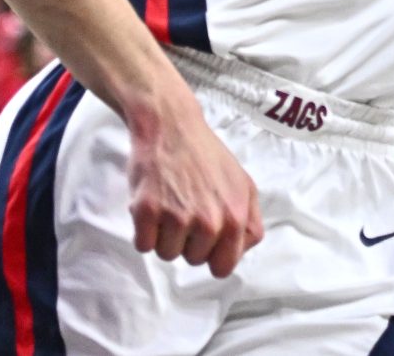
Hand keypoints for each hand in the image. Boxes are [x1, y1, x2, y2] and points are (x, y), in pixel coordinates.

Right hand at [128, 109, 263, 279]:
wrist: (172, 126)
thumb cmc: (207, 156)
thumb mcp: (243, 184)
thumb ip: (250, 221)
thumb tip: (241, 250)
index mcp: (235, 217)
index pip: (223, 268)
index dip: (212, 255)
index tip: (206, 239)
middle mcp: (209, 222)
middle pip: (193, 261)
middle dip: (188, 241)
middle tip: (186, 209)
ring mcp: (177, 218)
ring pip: (167, 254)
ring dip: (165, 235)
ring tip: (170, 204)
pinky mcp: (148, 212)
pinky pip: (143, 246)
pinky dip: (144, 231)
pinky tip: (153, 205)